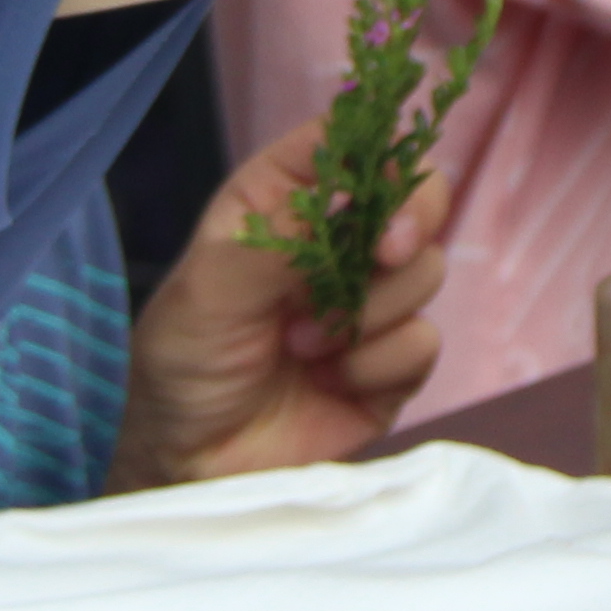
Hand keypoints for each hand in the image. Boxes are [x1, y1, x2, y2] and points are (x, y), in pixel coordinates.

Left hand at [113, 120, 451, 488]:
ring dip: (368, 312)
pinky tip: (330, 381)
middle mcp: (334, 244)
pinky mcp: (391, 364)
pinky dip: (379, 363)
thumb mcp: (210, 291)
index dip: (375, 147)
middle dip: (409, 221)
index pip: (346, 144)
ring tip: (303, 345)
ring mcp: (369, 303)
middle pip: (415, 196)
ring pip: (426, 271)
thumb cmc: (184, 364)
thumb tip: (345, 190)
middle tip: (383, 253)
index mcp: (282, 204)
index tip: (379, 178)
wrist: (193, 465)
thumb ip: (278, 237)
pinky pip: (424, 341)